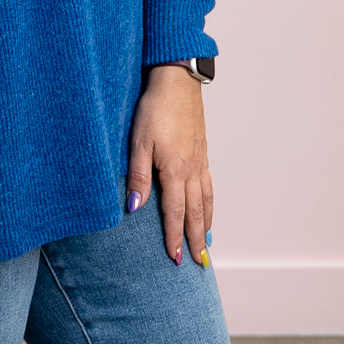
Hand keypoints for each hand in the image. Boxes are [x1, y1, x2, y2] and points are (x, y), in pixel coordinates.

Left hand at [126, 65, 212, 265]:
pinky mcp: (202, 150)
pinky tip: (207, 205)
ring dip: (207, 224)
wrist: (178, 80)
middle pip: (196, 212)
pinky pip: (208, 184)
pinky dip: (210, 202)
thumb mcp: (138, 141)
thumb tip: (133, 207)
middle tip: (198, 263)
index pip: (175, 213)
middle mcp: (192, 169)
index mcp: (175, 170)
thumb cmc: (155, 108)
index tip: (176, 259)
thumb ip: (137, 176)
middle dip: (196, 239)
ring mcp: (200, 160)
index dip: (174, 237)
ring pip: (206, 199)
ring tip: (206, 242)